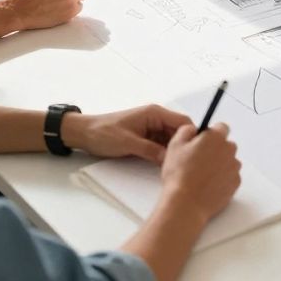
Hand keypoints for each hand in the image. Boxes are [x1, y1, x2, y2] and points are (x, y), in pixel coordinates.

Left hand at [63, 104, 192, 161]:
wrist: (84, 134)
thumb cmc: (104, 133)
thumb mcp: (128, 143)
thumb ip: (150, 150)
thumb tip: (170, 159)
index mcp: (155, 113)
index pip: (182, 122)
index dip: (192, 135)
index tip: (196, 152)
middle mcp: (156, 119)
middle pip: (179, 132)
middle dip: (183, 146)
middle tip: (187, 163)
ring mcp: (151, 129)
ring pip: (171, 141)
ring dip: (174, 151)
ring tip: (179, 166)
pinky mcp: (146, 138)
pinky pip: (161, 146)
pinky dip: (164, 154)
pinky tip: (167, 165)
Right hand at [160, 123, 241, 222]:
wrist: (186, 203)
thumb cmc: (180, 175)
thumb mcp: (175, 145)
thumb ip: (186, 130)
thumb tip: (193, 129)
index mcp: (215, 138)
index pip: (221, 127)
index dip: (211, 134)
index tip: (203, 141)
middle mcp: (229, 150)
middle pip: (226, 145)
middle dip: (215, 150)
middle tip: (199, 160)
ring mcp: (234, 168)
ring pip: (229, 161)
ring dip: (219, 165)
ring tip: (202, 175)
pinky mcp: (235, 184)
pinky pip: (230, 177)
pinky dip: (222, 179)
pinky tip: (208, 185)